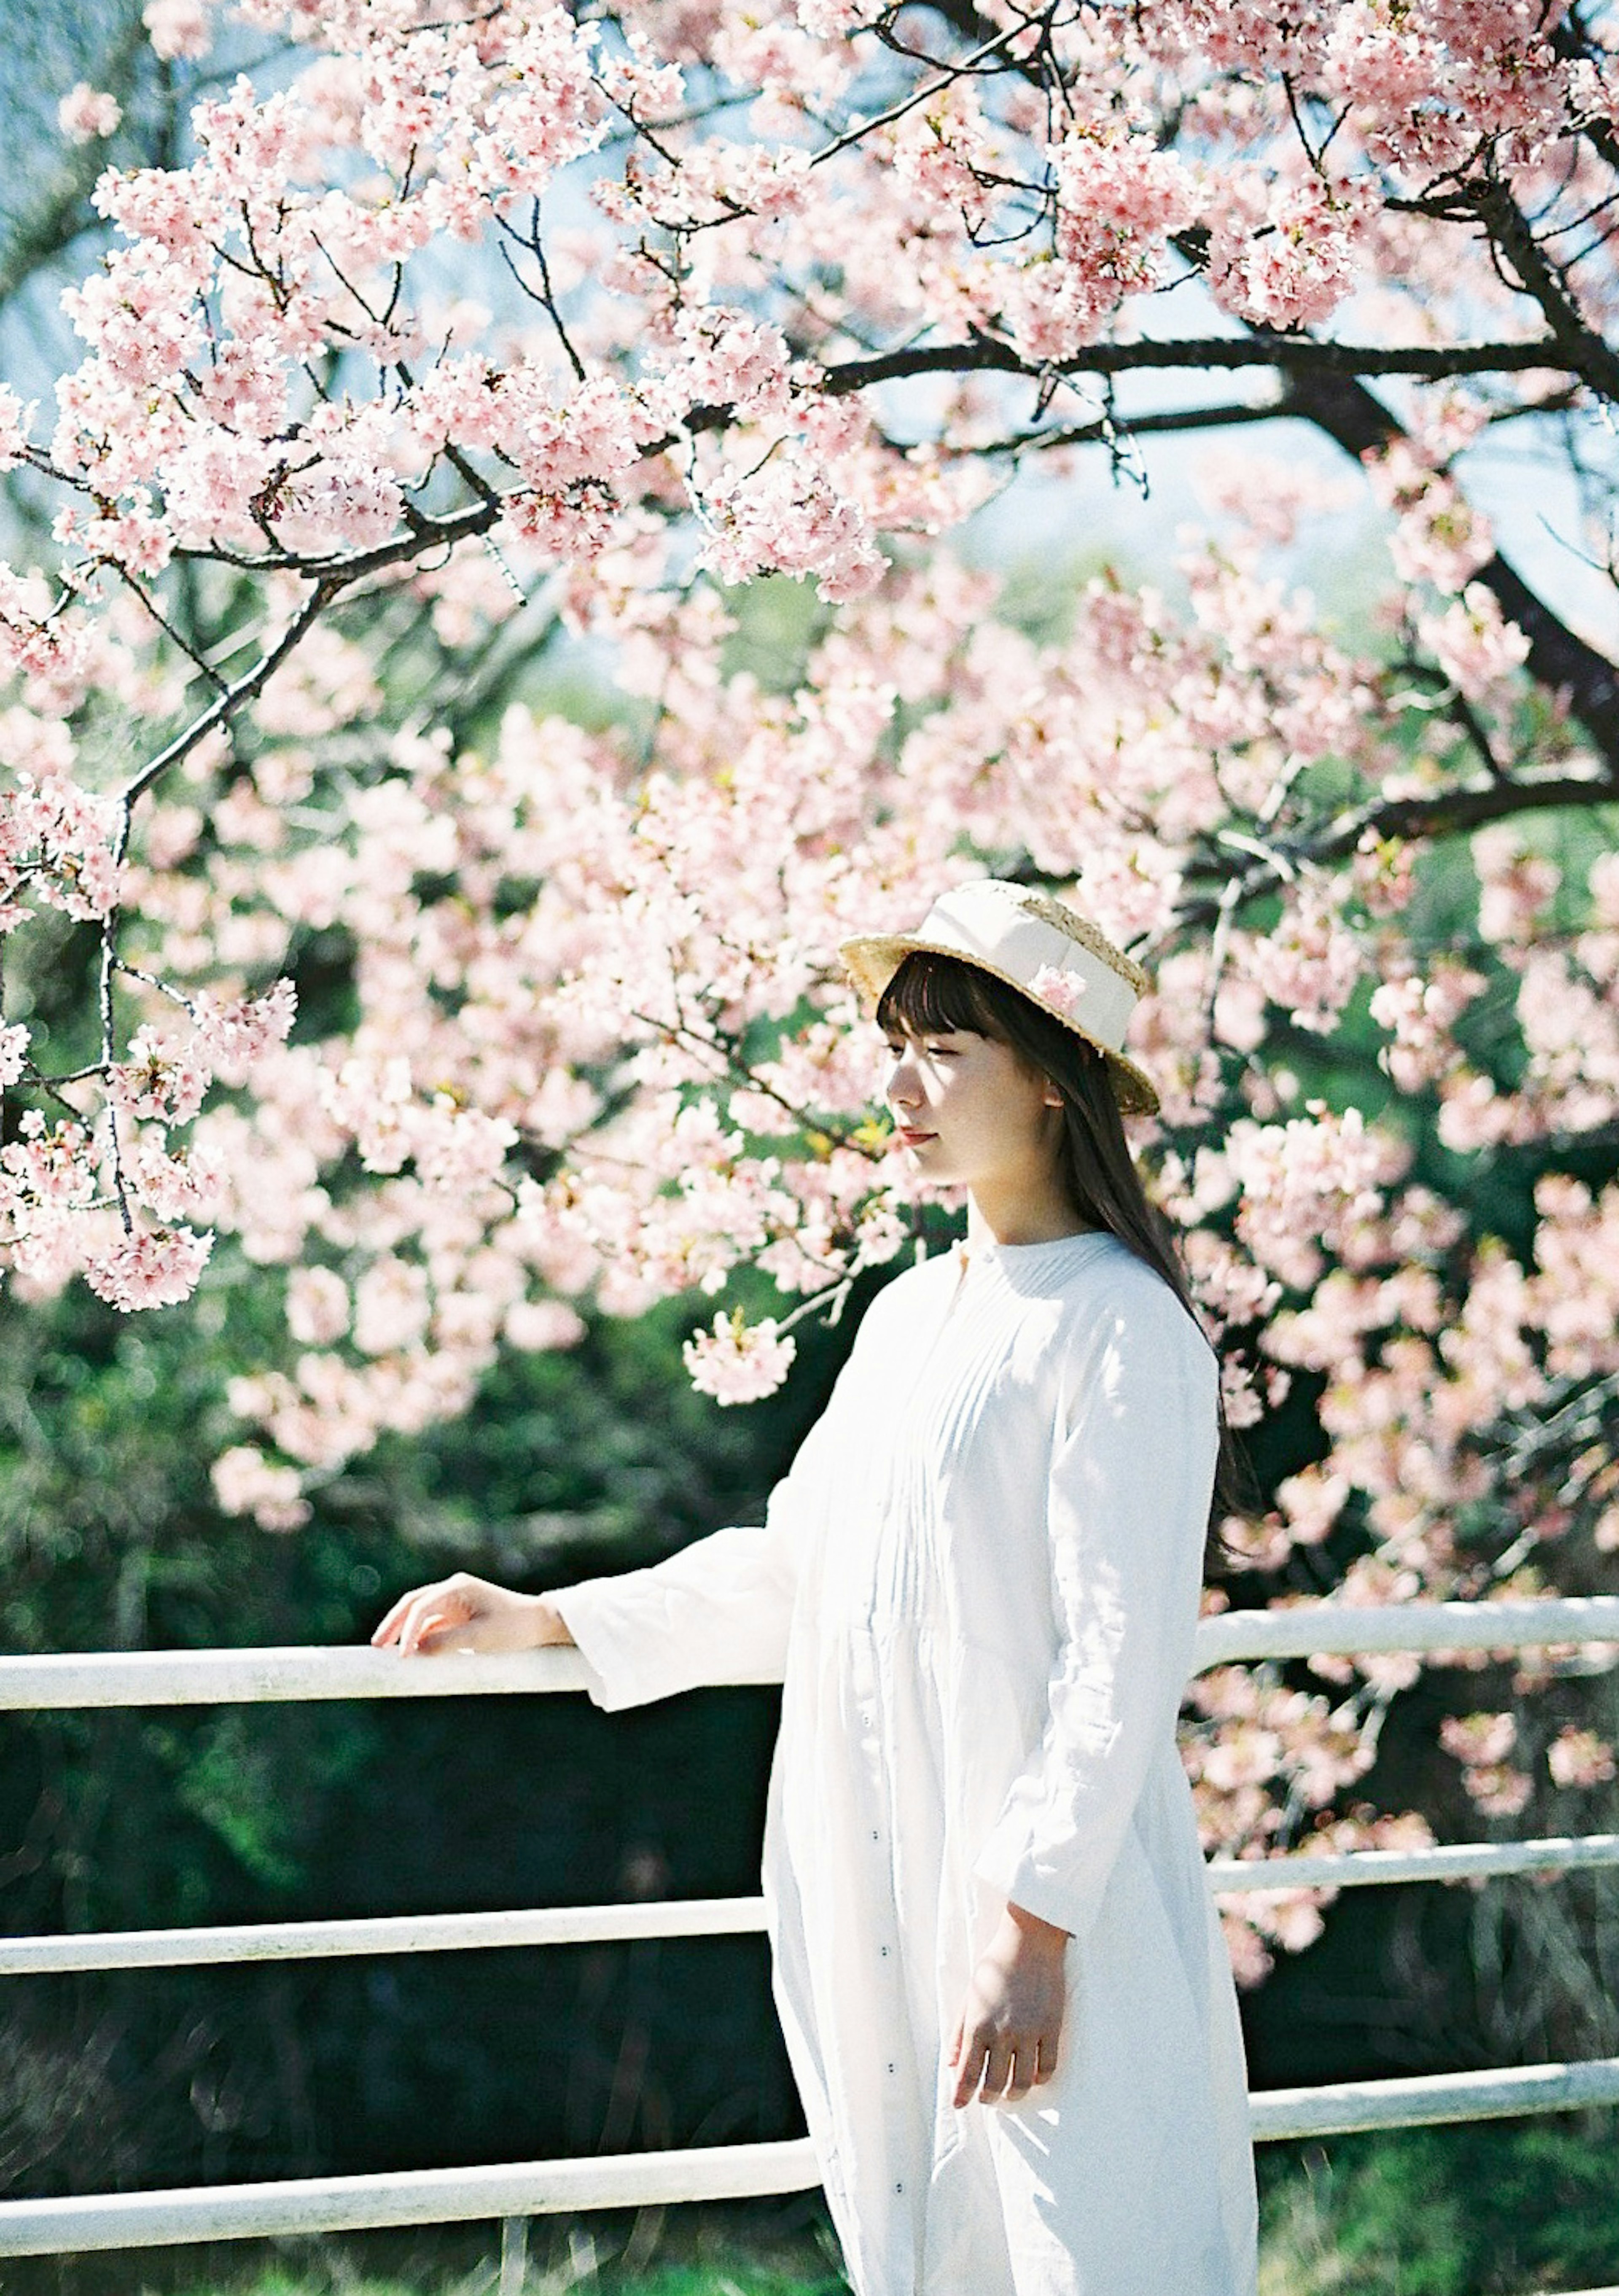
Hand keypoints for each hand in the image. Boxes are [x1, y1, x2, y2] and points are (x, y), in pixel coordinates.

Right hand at [370, 1571, 574, 1656]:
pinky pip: (430, 1625)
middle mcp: (452, 1591)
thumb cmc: (514, 1626)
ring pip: (419, 1614)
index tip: (402, 1655)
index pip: (423, 1605)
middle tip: (377, 1647)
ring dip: (402, 1631)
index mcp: (458, 1587)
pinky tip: (408, 1653)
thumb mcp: (483, 1637)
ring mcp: (453, 1603)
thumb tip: (416, 1651)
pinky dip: (417, 1637)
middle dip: (393, 1624)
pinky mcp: (457, 1617)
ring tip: (385, 1651)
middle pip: (413, 1604)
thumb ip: (449, 1642)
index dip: (407, 1629)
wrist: (539, 1623)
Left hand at [948, 1901, 1069, 2108]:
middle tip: (988, 2098)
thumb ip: (959, 2031)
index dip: (962, 2094)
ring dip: (1014, 2094)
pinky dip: (1040, 2078)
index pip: (968, 2073)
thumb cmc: (995, 1967)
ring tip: (1010, 2094)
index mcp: (978, 2025)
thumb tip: (951, 2063)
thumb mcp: (969, 1996)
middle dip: (988, 2098)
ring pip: (1023, 2082)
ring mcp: (1029, 2033)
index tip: (960, 2105)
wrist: (1029, 1942)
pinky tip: (1034, 2077)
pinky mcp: (1052, 2028)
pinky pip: (1048, 2067)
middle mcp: (1003, 2033)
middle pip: (995, 2084)